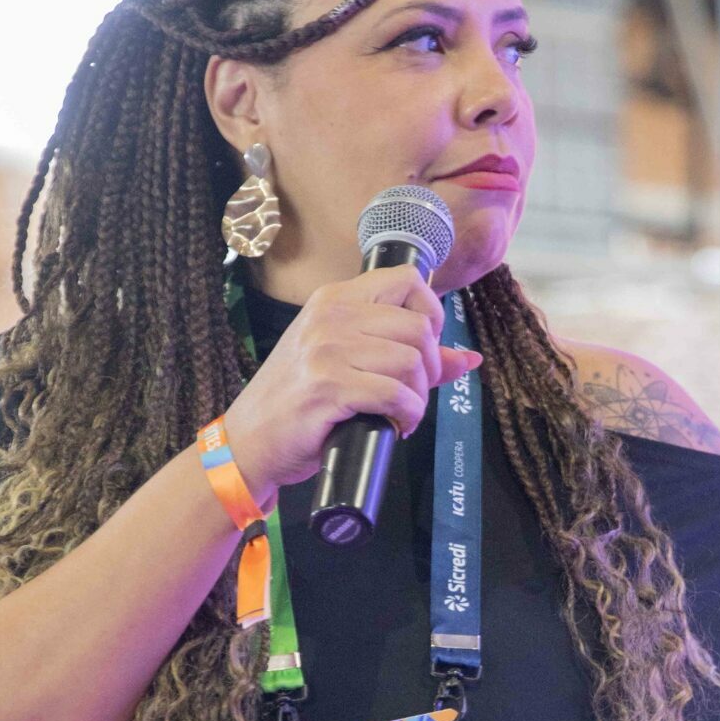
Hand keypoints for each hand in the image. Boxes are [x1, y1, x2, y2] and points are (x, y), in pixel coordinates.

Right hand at [223, 264, 481, 506]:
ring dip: (419, 396)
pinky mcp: (328, 388)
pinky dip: (408, 415)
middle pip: (418, 326)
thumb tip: (470, 359)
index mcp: (334, 299)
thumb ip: (404, 354)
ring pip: (411, 361)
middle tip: (414, 391)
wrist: (249, 440)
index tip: (423, 348)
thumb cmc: (299, 403)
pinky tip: (396, 425)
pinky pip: (395, 394)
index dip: (432, 313)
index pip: (407, 280)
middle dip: (430, 366)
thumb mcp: (345, 363)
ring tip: (402, 412)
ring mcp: (327, 351)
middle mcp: (331, 316)